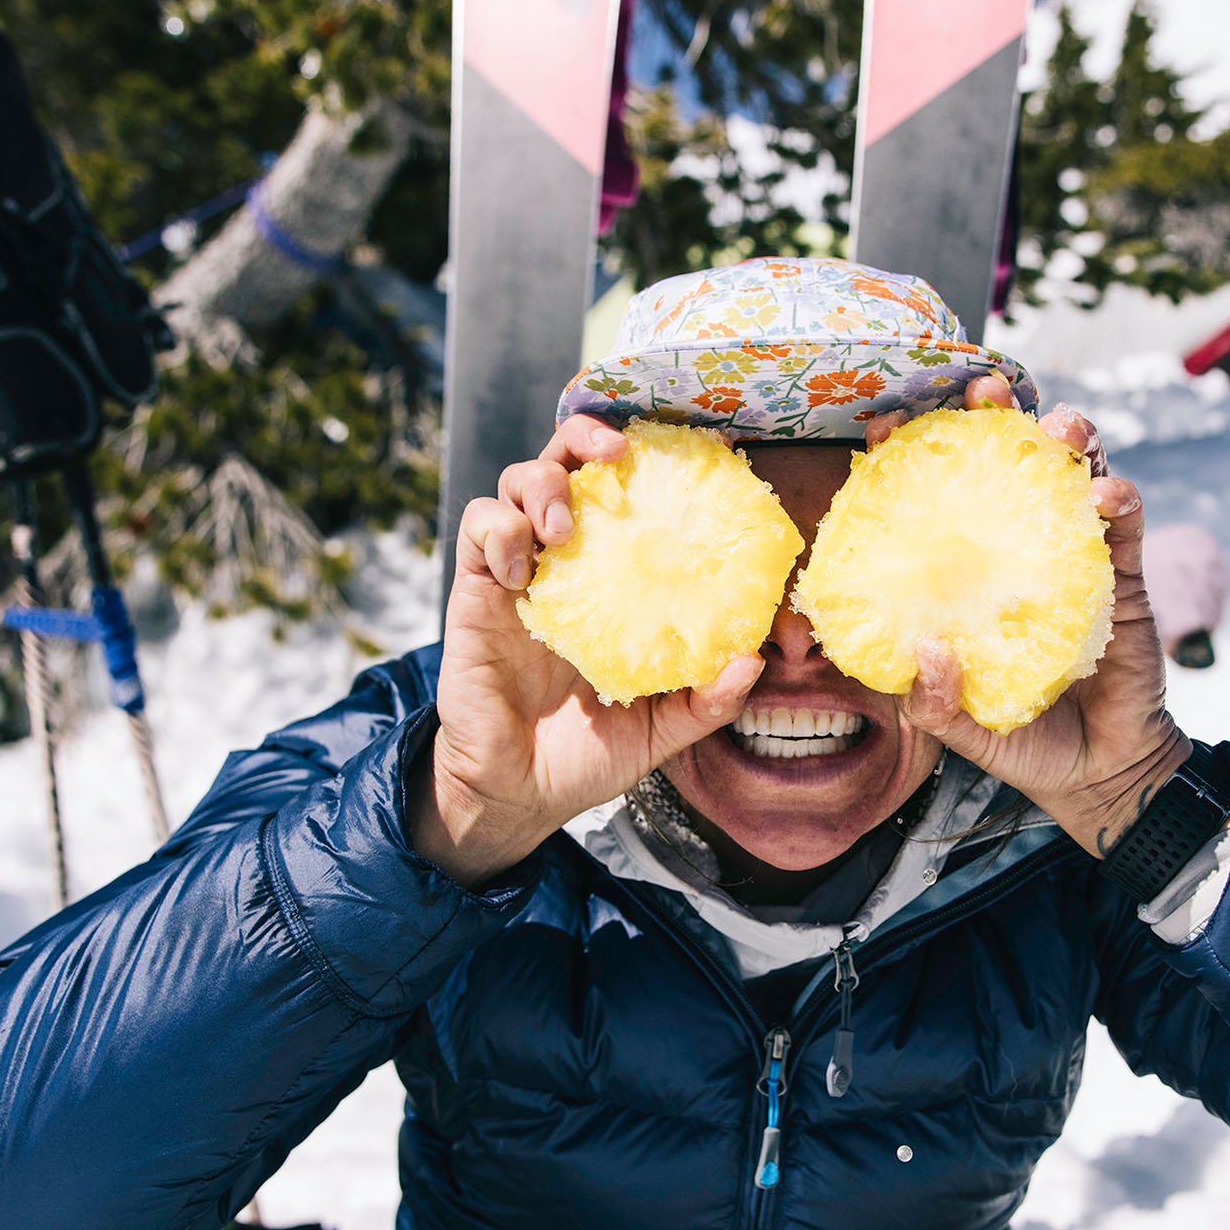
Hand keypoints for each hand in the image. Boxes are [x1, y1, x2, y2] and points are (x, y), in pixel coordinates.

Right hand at [414, 416, 761, 885]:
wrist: (517, 793)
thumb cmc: (588, 755)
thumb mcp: (662, 729)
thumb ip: (707, 699)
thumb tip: (754, 661)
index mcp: (616, 580)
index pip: (635, 496)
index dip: (662, 460)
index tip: (704, 446)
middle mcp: (568, 561)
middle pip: (569, 462)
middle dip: (588, 437)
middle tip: (615, 456)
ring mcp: (519, 571)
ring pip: (517, 480)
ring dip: (542, 484)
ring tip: (565, 528)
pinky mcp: (475, 589)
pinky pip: (479, 528)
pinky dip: (499, 530)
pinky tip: (522, 570)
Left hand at [887, 381, 1191, 860]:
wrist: (1101, 774)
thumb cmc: (1021, 741)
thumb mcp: (958, 727)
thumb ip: (933, 700)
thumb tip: (926, 648)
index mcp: (968, 575)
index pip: (936, 499)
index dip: (912, 455)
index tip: (885, 423)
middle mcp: (1017, 552)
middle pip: (1008, 465)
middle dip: (998, 416)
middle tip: (985, 388)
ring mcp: (1073, 558)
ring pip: (1073, 476)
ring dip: (1070, 440)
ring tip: (1062, 426)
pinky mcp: (1124, 579)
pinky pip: (1124, 526)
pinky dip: (1119, 497)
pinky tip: (1106, 491)